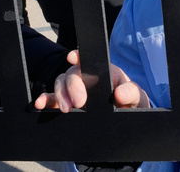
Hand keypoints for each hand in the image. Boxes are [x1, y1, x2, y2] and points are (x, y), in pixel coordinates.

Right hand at [33, 50, 148, 111]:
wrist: (127, 122)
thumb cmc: (132, 106)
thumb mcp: (139, 99)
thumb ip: (132, 93)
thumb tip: (119, 92)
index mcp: (106, 73)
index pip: (92, 61)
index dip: (79, 56)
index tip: (72, 58)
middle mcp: (88, 79)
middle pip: (73, 74)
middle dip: (72, 85)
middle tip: (79, 102)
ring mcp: (76, 91)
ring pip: (61, 83)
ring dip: (59, 94)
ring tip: (66, 109)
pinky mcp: (67, 104)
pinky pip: (52, 99)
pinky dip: (45, 100)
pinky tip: (40, 104)